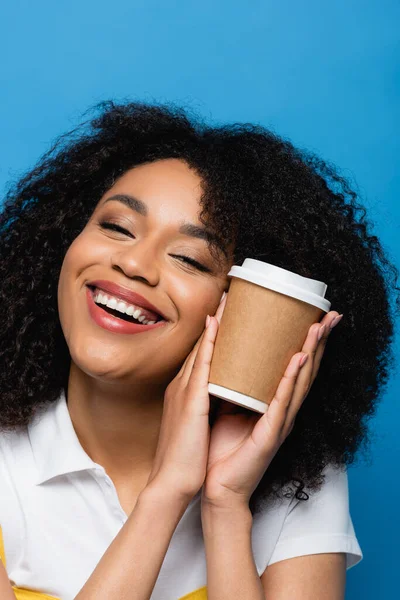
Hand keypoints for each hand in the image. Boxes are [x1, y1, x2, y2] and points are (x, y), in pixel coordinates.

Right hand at [145, 293, 227, 503]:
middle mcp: (182, 385)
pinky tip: (218, 323)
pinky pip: (203, 364)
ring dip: (217, 323)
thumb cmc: (187, 460)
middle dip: (217, 320)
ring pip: (203, 348)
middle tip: (231, 295)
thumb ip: (204, 407)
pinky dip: (210, 342)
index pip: (202, 355)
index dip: (214, 332)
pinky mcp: (191, 400)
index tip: (227, 313)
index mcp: (185, 392)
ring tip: (230, 299)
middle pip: (202, 345)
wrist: (171, 484)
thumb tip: (218, 398)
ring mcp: (184, 390)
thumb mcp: (195, 426)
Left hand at [201, 308, 342, 510]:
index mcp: (273, 404)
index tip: (315, 315)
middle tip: (330, 315)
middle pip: (305, 370)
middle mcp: (282, 411)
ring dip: (310, 352)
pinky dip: (290, 380)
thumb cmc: (221, 448)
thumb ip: (232, 383)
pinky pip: (281, 403)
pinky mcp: (270, 434)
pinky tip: (298, 360)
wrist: (216, 487)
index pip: (294, 367)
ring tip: (318, 327)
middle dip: (318, 341)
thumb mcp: (226, 406)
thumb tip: (223, 352)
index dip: (307, 341)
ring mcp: (279, 423)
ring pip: (299, 382)